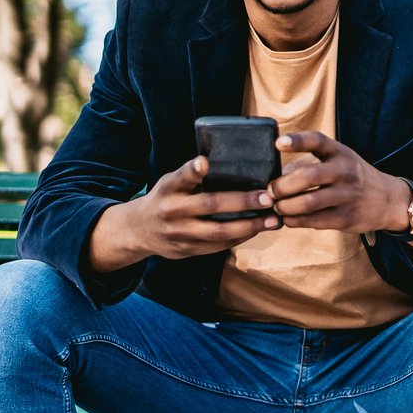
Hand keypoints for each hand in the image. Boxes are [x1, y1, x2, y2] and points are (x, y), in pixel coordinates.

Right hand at [87, 155, 279, 270]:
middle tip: (269, 198)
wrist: (139, 231)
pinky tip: (257, 230)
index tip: (204, 161)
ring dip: (249, 226)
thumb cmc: (165, 198)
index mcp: (168, 188)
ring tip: (273, 220)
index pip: (180, 177)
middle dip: (242, 202)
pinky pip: (219, 246)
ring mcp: (179, 233)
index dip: (193, 169)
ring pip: (219, 232)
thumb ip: (192, 175)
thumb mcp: (171, 182)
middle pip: (210, 205)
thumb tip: (226, 162)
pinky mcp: (187, 250)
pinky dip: (240, 238)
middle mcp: (172, 210)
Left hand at [268, 130, 408, 232]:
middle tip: (271, 191)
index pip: (317, 141)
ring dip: (285, 207)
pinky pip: (313, 221)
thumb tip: (276, 177)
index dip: (297, 141)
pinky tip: (288, 218)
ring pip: (308, 202)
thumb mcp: (337, 160)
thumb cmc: (352, 176)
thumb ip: (307, 163)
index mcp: (340, 152)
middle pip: (307, 177)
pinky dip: (294, 220)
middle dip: (281, 186)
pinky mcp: (345, 218)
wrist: (388, 200)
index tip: (279, 144)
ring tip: (278, 207)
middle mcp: (344, 171)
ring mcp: (347, 196)